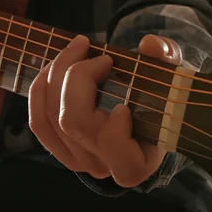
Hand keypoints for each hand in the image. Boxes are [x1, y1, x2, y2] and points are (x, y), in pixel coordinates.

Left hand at [28, 34, 182, 187]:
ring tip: (76, 48)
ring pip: (51, 117)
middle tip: (92, 49)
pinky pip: (38, 123)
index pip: (113, 148)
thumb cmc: (163, 103)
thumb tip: (150, 45)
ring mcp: (78, 161)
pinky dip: (40, 91)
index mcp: (135, 162)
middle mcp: (103, 166)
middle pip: (73, 121)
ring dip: (56, 73)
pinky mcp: (60, 150)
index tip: (124, 102)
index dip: (114, 125)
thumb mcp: (172, 80)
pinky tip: (52, 68)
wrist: (149, 123)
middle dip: (76, 75)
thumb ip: (166, 61)